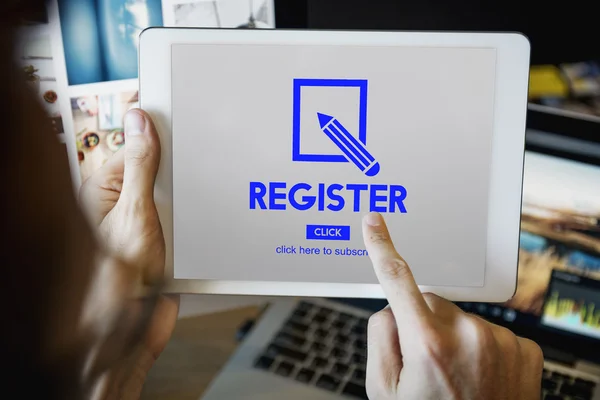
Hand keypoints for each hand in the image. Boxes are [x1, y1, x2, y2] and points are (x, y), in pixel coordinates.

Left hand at [80, 109, 178, 398]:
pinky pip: (185, 219)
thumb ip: (140, 166)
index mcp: (103, 190)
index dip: (158, 133)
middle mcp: (122, 203)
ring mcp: (144, 222)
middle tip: (195, 168)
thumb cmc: (116, 283)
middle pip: (158, 169)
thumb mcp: (135, 213)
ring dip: (189, 200)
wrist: (132, 333)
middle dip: (178, 172)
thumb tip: (139, 122)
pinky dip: (196, 220)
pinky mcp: (163, 240)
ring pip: (176, 194)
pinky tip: (201, 223)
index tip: (183, 114)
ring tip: (196, 203)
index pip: (135, 146)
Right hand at [362, 212, 542, 399]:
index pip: (396, 279)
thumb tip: (391, 308)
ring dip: (452, 337)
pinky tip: (479, 376)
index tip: (374, 223)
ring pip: (460, 317)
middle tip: (425, 364)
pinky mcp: (523, 348)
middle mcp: (468, 335)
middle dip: (421, 323)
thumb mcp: (383, 390)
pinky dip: (480, 346)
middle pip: (429, 302)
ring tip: (456, 377)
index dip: (381, 247)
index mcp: (427, 344)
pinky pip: (488, 330)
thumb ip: (380, 337)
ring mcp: (500, 340)